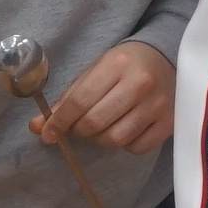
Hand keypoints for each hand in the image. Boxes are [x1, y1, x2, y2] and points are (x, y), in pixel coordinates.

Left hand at [40, 39, 174, 155]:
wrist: (165, 59)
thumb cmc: (124, 66)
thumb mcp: (96, 72)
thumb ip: (68, 99)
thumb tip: (39, 127)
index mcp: (117, 65)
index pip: (79, 101)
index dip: (59, 121)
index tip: (47, 133)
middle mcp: (139, 84)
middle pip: (95, 123)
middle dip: (78, 130)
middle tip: (77, 126)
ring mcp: (157, 105)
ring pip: (115, 139)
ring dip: (100, 139)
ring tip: (101, 127)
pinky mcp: (169, 123)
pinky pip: (136, 147)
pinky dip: (124, 145)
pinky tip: (123, 129)